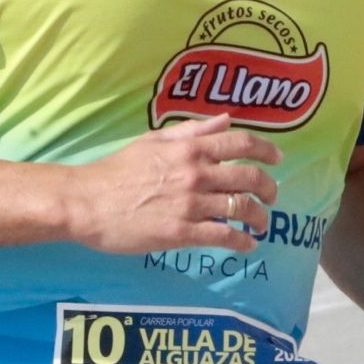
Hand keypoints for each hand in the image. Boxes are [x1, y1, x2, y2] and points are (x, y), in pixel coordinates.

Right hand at [71, 115, 281, 254]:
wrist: (86, 202)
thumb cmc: (116, 169)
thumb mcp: (153, 139)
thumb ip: (191, 130)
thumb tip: (224, 119)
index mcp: (189, 148)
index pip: (240, 143)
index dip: (266, 150)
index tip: (277, 160)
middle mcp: (196, 173)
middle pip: (249, 177)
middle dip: (269, 188)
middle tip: (272, 197)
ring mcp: (190, 204)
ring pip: (241, 208)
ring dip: (259, 217)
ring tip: (261, 223)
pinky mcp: (181, 233)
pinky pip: (223, 236)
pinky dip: (242, 241)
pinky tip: (247, 244)